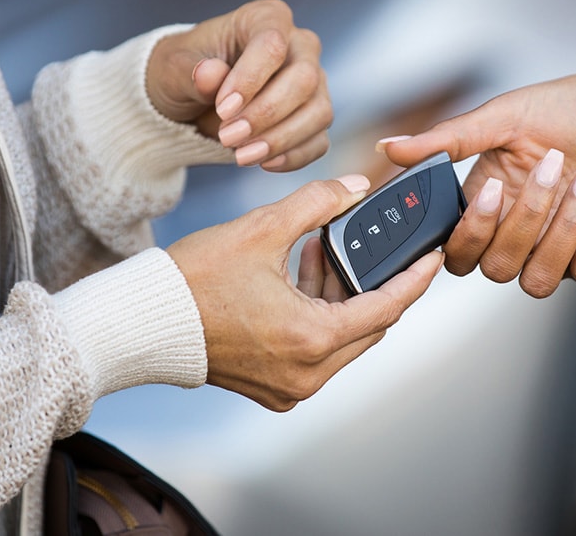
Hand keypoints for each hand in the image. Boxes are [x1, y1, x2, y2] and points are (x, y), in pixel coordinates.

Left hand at [146, 0, 330, 171]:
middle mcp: (299, 46)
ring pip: (318, 112)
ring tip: (241, 156)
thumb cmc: (185, 72)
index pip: (273, 44)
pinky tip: (262, 162)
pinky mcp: (313, 118)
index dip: (250, 79)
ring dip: (280, 139)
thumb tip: (209, 74)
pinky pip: (318, 141)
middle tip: (228, 136)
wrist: (192, 101)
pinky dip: (293, 157)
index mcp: (266, 18)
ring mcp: (313, 83)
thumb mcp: (173, 69)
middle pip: (304, 79)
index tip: (222, 109)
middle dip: (266, 114)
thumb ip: (190, 71)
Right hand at [167, 176, 443, 410]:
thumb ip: (316, 203)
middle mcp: (306, 374)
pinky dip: (318, 316)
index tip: (432, 258)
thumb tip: (354, 186)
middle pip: (367, 326)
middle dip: (371, 283)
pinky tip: (301, 276)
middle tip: (370, 245)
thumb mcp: (261, 229)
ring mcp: (289, 387)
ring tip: (320, 250)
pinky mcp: (272, 388)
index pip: (385, 308)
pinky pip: (315, 351)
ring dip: (341, 297)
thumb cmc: (194, 278)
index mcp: (311, 340)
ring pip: (341, 339)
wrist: (143, 322)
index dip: (413, 279)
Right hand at [380, 75, 575, 296]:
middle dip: (526, 217)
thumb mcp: (504, 117)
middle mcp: (516, 239)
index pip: (457, 254)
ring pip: (539, 279)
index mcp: (485, 209)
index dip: (468, 235)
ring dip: (564, 228)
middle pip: (497, 267)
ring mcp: (556, 254)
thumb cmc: (566, 114)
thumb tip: (388, 147)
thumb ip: (447, 140)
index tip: (491, 191)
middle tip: (550, 164)